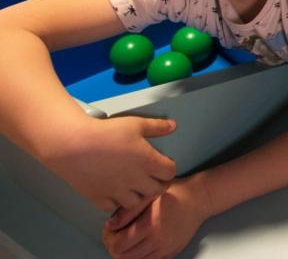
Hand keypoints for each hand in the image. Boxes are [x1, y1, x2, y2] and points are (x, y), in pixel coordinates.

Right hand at [42, 114, 175, 212]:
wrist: (73, 145)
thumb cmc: (104, 133)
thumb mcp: (136, 124)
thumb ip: (157, 126)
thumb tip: (172, 126)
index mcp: (148, 162)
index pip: (170, 173)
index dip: (169, 168)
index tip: (164, 164)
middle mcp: (135, 181)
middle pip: (156, 191)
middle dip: (158, 184)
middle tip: (153, 177)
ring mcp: (117, 192)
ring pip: (136, 203)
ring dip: (138, 195)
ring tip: (135, 185)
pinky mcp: (99, 198)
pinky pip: (112, 207)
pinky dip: (115, 202)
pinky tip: (114, 191)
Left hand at [102, 178, 206, 258]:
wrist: (199, 199)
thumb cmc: (174, 193)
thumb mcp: (149, 194)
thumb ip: (128, 211)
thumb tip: (110, 225)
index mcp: (150, 226)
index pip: (117, 245)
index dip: (108, 238)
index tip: (111, 227)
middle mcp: (157, 242)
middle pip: (123, 257)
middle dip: (114, 247)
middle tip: (116, 233)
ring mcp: (165, 250)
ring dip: (126, 253)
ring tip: (128, 238)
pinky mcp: (171, 253)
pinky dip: (139, 256)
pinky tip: (141, 242)